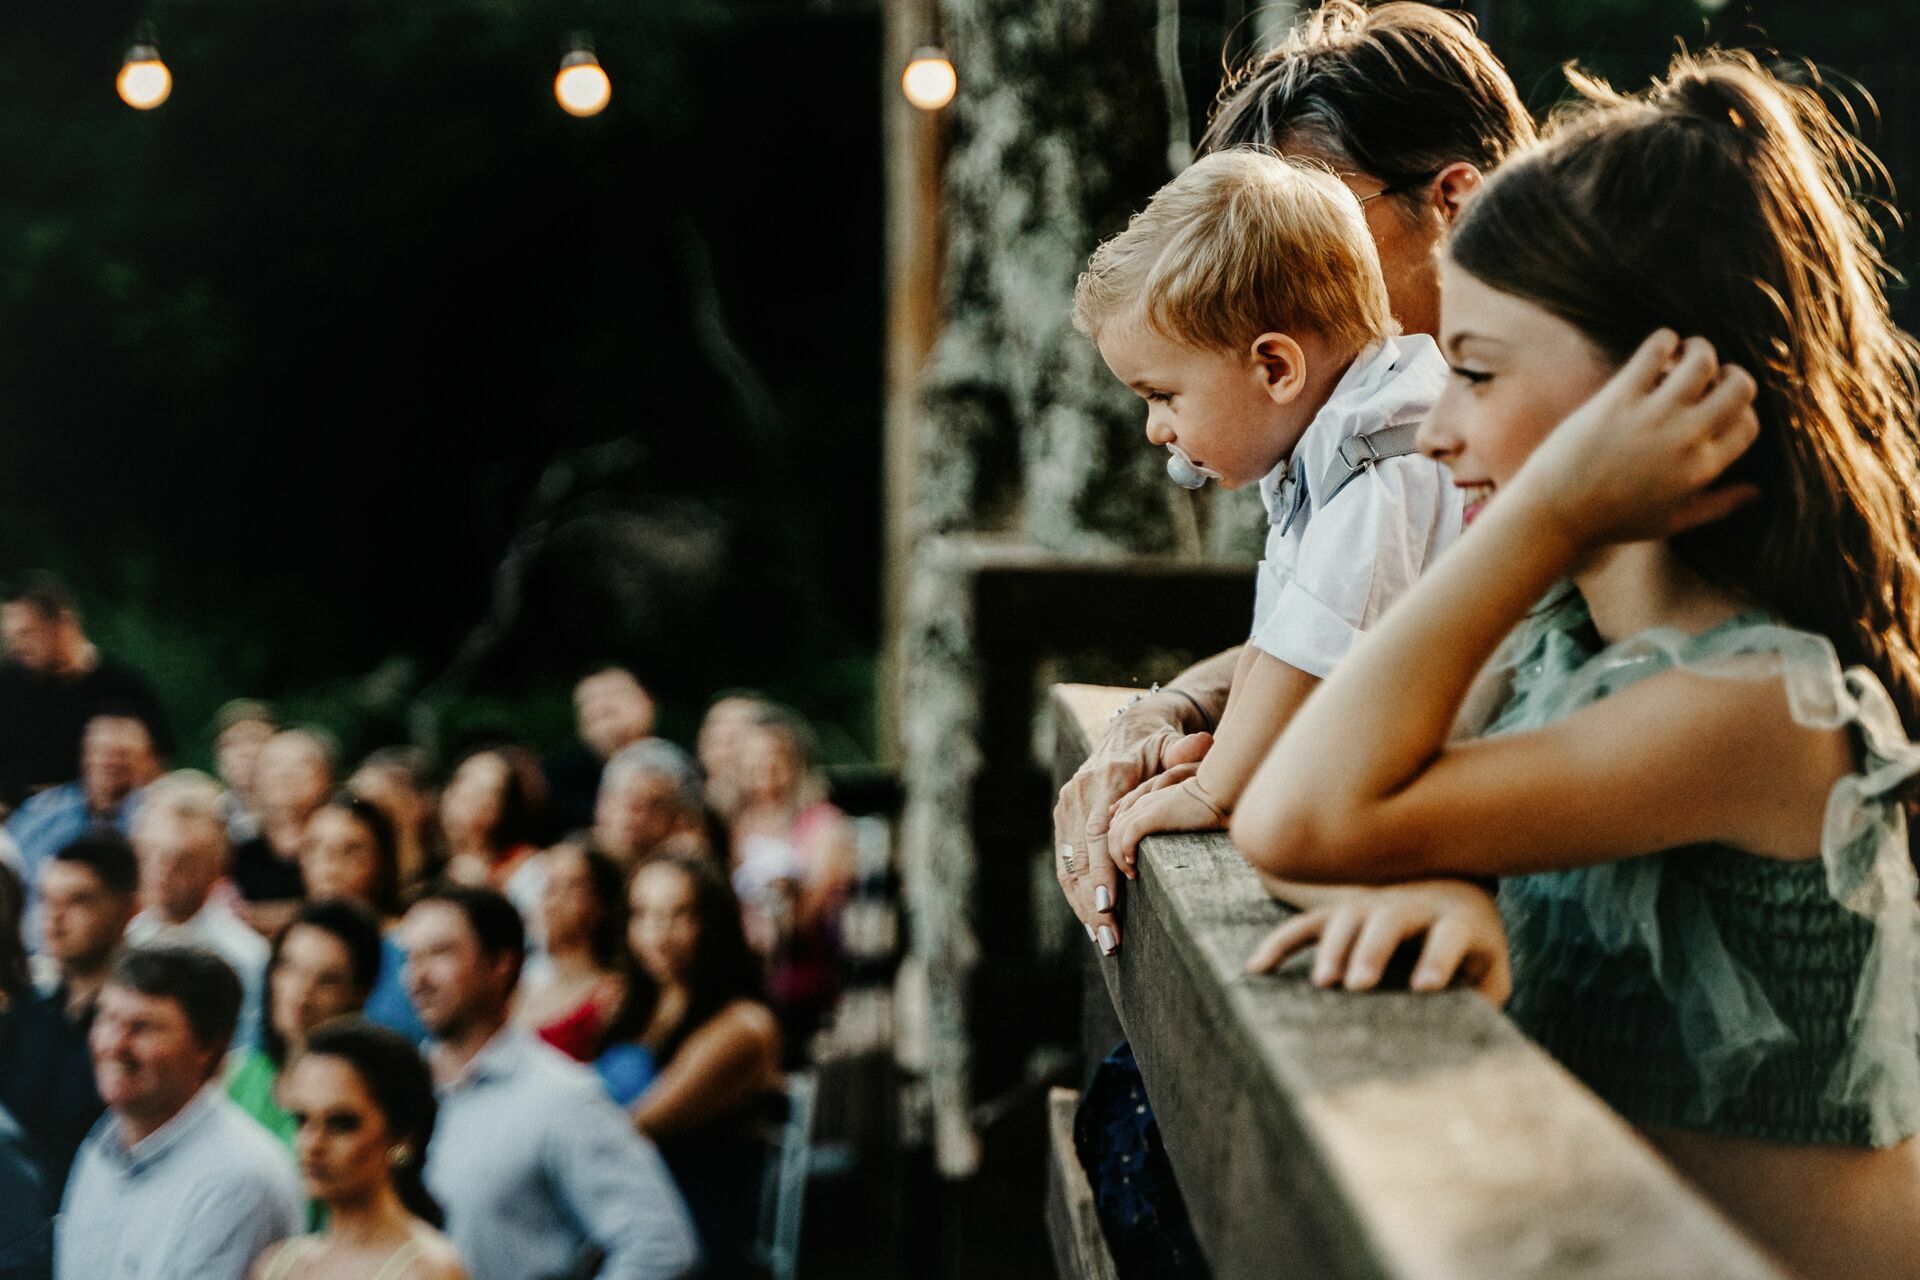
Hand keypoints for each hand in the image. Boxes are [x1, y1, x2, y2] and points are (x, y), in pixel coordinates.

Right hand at [1054, 722, 1211, 954]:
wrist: (1128, 732)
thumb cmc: (1159, 745)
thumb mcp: (1173, 744)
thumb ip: (1184, 751)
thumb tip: (1202, 745)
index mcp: (1104, 779)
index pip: (1097, 833)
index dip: (1101, 872)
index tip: (1110, 905)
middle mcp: (1078, 793)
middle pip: (1080, 859)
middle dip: (1093, 903)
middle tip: (1110, 939)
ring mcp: (1067, 807)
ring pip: (1069, 867)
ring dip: (1084, 907)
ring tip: (1104, 941)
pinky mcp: (1063, 819)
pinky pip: (1067, 864)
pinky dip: (1078, 895)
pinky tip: (1093, 923)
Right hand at [1245, 879, 1510, 1004]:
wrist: (1447, 888)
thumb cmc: (1470, 947)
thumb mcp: (1487, 967)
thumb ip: (1483, 995)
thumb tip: (1466, 1030)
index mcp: (1455, 919)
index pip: (1450, 934)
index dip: (1439, 958)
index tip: (1425, 987)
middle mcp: (1410, 906)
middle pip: (1389, 920)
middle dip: (1372, 951)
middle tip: (1360, 984)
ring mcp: (1371, 905)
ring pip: (1345, 919)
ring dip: (1333, 949)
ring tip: (1325, 983)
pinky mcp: (1340, 913)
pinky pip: (1305, 925)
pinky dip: (1281, 944)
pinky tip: (1258, 969)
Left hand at [1510, 331, 1759, 551]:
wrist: (1554, 512)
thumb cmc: (1612, 519)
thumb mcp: (1672, 521)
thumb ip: (1718, 505)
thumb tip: (1757, 490)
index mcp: (1702, 468)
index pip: (1749, 424)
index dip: (1740, 411)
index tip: (1718, 407)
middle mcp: (1685, 438)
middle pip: (1740, 387)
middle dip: (1733, 374)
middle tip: (1710, 376)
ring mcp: (1652, 415)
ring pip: (1702, 360)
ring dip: (1700, 349)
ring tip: (1683, 355)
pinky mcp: (1618, 398)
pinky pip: (1654, 350)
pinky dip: (1664, 340)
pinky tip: (1658, 349)